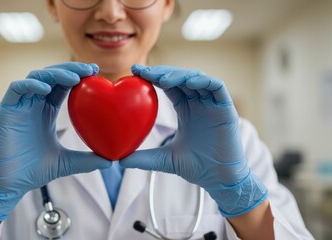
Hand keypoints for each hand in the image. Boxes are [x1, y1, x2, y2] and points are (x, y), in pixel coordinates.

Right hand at [0, 62, 111, 220]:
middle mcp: (34, 104)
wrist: (9, 185)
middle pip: (52, 76)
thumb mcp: (66, 163)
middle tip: (90, 69)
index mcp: (47, 111)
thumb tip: (111, 161)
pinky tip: (45, 88)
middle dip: (71, 69)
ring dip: (55, 73)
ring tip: (74, 77)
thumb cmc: (34, 172)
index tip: (96, 73)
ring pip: (36, 77)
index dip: (78, 76)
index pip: (63, 85)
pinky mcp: (6, 110)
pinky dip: (31, 85)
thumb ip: (87, 160)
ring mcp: (20, 106)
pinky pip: (16, 89)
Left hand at [120, 65, 266, 217]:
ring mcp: (213, 105)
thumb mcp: (163, 160)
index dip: (153, 77)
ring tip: (162, 78)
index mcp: (186, 109)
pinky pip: (217, 87)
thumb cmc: (195, 167)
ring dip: (180, 74)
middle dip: (162, 72)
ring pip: (197, 78)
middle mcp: (199, 103)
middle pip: (181, 78)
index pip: (168, 86)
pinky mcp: (226, 109)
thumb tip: (118, 160)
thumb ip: (142, 158)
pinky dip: (203, 81)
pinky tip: (188, 82)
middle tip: (144, 71)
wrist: (218, 180)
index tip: (134, 71)